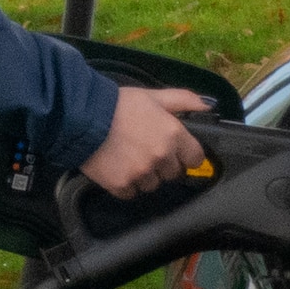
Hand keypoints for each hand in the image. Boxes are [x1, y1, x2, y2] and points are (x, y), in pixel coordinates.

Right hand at [81, 82, 209, 198]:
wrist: (81, 117)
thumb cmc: (118, 104)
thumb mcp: (153, 96)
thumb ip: (184, 100)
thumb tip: (208, 107)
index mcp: (173, 135)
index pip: (196, 158)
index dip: (186, 154)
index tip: (177, 151)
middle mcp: (161, 157)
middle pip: (173, 173)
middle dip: (164, 164)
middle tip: (145, 149)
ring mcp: (141, 174)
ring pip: (153, 184)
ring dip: (145, 175)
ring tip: (129, 157)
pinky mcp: (122, 185)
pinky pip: (132, 192)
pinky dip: (126, 184)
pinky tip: (118, 167)